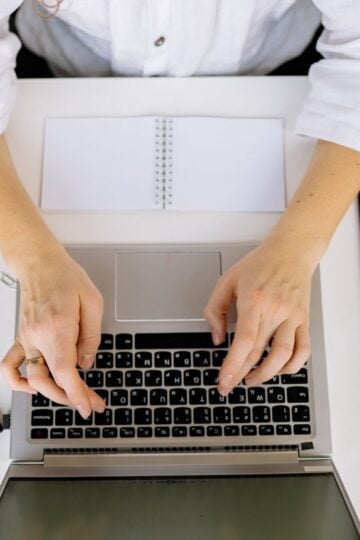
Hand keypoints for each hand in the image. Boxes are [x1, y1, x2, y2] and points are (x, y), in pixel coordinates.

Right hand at [0, 245, 104, 417]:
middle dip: (72, 397)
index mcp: (58, 327)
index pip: (64, 371)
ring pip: (32, 378)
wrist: (39, 263)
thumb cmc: (67, 277)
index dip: (77, 394)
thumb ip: (91, 337)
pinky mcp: (21, 336)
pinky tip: (34, 388)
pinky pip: (10, 365)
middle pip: (50, 380)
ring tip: (71, 396)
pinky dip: (18, 382)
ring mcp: (26, 338)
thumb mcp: (93, 302)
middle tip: (91, 401)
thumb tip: (86, 363)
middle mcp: (38, 336)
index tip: (89, 407)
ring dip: (52, 393)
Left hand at [204, 240, 317, 395]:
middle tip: (229, 386)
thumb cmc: (259, 264)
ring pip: (284, 356)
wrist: (291, 252)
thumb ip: (215, 309)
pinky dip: (292, 366)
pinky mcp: (304, 320)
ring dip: (266, 374)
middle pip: (259, 352)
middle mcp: (275, 310)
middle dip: (240, 374)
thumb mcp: (227, 280)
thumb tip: (216, 337)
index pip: (244, 341)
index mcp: (254, 300)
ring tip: (251, 380)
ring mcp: (293, 316)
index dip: (233, 364)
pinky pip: (303, 349)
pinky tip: (279, 370)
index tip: (223, 379)